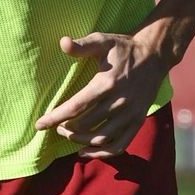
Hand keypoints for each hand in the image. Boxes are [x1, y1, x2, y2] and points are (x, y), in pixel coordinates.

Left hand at [34, 31, 169, 158]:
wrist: (154, 56)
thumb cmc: (123, 48)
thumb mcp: (102, 41)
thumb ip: (82, 45)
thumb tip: (62, 42)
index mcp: (107, 83)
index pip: (76, 107)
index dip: (55, 118)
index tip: (39, 124)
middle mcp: (119, 102)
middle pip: (86, 125)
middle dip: (65, 129)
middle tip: (56, 126)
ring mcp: (130, 114)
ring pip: (101, 138)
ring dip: (80, 141)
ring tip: (68, 135)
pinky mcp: (138, 121)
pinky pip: (120, 145)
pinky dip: (102, 153)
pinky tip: (86, 151)